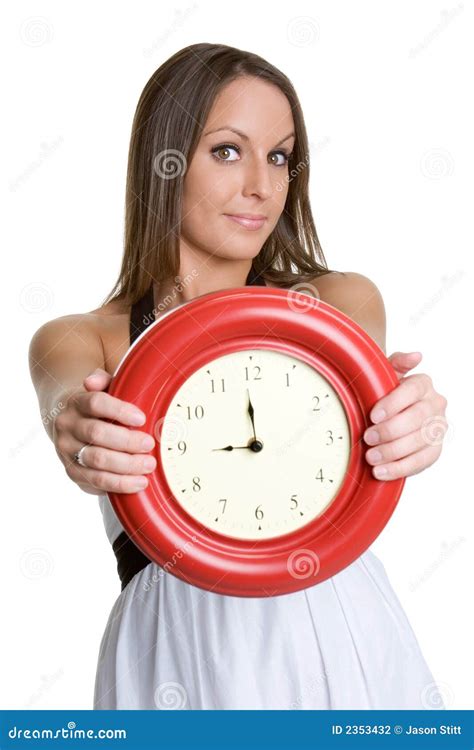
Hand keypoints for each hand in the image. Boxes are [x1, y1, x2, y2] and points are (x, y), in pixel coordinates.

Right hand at [53, 368, 155, 494]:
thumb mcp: (103, 389)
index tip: (142, 418)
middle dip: (127, 441)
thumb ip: (104, 381)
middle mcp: (67, 426)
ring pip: (96, 459)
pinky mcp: (72, 472)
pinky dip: (119, 484)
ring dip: (126, 465)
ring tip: (149, 465)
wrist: (71, 424)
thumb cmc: (98, 407)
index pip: (95, 403)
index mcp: (76, 402)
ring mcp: (67, 451)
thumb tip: (93, 380)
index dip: (119, 410)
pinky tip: (138, 483)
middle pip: (97, 433)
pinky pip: (96, 481)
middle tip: (150, 444)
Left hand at [363, 351, 447, 479]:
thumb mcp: (385, 375)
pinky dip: (399, 469)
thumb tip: (416, 356)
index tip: (373, 415)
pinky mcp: (435, 450)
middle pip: (416, 419)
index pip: (413, 391)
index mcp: (423, 384)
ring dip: (393, 452)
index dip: (393, 404)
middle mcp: (435, 405)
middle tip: (368, 438)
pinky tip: (381, 472)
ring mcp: (437, 428)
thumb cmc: (384, 394)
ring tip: (371, 457)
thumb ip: (397, 363)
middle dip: (389, 431)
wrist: (389, 416)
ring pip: (419, 442)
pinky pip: (421, 462)